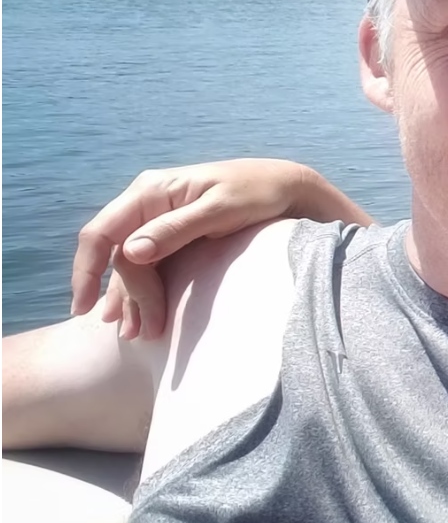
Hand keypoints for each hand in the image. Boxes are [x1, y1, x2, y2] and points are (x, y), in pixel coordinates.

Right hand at [71, 159, 365, 338]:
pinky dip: (144, 290)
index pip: (102, 233)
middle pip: (119, 255)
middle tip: (142, 333)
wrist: (287, 188)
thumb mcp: (221, 211)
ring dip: (130, 298)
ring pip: (131, 263)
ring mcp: (159, 217)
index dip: (88, 271)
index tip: (84, 308)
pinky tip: (138, 315)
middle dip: (125, 295)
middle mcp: (148, 202)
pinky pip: (149, 264)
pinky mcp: (173, 232)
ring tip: (133, 334)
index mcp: (152, 191)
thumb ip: (177, 229)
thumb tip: (132, 252)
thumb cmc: (259, 194)